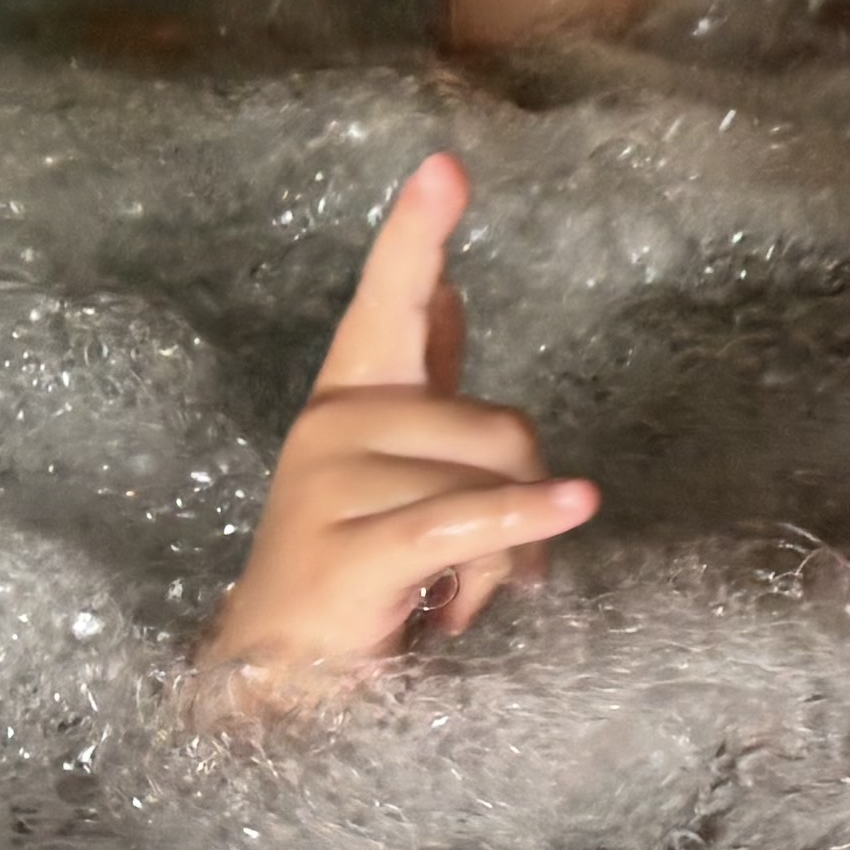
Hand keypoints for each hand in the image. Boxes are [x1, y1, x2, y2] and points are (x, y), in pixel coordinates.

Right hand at [192, 156, 599, 700]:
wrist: (278, 683)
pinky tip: (571, 509)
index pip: (389, 302)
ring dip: (509, 558)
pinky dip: (523, 525)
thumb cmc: (356, 576)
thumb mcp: (399, 472)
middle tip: (498, 571)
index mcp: (351, 398)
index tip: (446, 167)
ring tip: (460, 601)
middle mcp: (334, 425)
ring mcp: (334, 486)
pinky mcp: (351, 549)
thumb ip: (423, 382)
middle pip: (498, 424)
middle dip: (523, 501)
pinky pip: (465, 522)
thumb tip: (445, 288)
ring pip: (489, 486)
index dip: (417, 235)